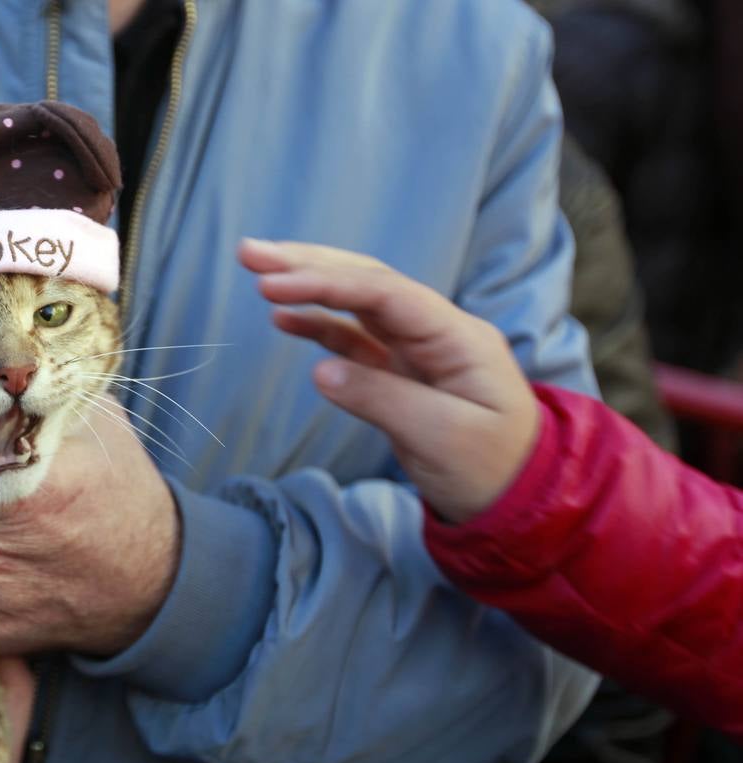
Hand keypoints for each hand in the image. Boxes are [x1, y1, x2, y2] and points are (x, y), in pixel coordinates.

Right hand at [239, 238, 540, 522]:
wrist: (519, 501)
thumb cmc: (491, 470)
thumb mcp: (440, 438)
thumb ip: (381, 399)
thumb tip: (321, 371)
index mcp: (458, 337)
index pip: (385, 294)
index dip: (326, 283)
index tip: (272, 285)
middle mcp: (437, 331)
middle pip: (369, 282)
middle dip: (310, 264)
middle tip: (252, 252)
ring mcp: (418, 350)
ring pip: (357, 304)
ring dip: (309, 285)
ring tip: (257, 273)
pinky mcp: (401, 373)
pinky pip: (354, 338)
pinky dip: (318, 324)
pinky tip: (284, 318)